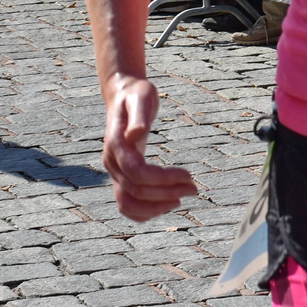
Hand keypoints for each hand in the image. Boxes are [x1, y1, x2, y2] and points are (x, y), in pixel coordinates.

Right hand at [100, 74, 197, 220]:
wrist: (123, 95)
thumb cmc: (136, 94)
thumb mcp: (141, 97)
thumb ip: (139, 116)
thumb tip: (136, 134)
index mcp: (116, 145)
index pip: (138, 173)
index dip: (163, 179)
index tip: (189, 175)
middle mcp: (112, 162)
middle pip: (135, 192)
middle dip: (166, 194)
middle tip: (194, 189)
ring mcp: (114, 171)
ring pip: (126, 204)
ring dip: (154, 208)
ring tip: (181, 199)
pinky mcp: (121, 176)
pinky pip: (126, 203)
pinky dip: (144, 211)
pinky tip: (166, 204)